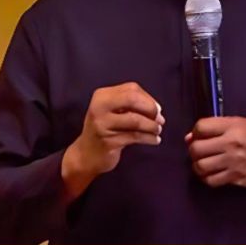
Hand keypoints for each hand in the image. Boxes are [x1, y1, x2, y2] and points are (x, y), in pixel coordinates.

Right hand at [62, 82, 162, 198]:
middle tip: (159, 120)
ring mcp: (102, 125)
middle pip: (132, 99)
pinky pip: (135, 137)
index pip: (131, 89)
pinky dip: (150, 138)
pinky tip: (155, 140)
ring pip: (136, 120)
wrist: (85, 155)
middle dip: (150, 109)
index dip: (148, 99)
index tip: (157, 109)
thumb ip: (132, 105)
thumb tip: (158, 109)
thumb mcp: (113, 111)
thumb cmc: (105, 129)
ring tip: (158, 130)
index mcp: (102, 96)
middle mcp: (99, 107)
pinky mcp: (108, 141)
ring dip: (152, 126)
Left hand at [186, 117, 245, 199]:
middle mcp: (232, 143)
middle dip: (193, 150)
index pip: (201, 126)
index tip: (200, 136)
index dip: (195, 131)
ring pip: (200, 166)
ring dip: (198, 165)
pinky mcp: (235, 177)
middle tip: (200, 152)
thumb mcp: (241, 124)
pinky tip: (211, 173)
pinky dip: (206, 178)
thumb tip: (189, 138)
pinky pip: (210, 180)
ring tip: (204, 163)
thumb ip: (216, 127)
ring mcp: (233, 162)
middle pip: (196, 148)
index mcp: (234, 126)